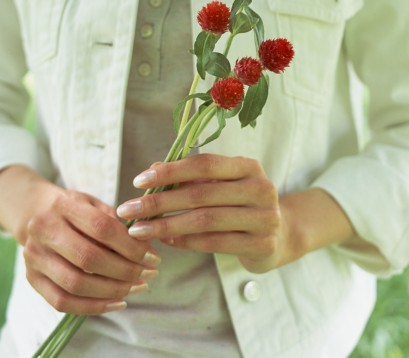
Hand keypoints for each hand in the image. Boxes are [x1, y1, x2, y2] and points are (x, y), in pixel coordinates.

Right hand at [21, 185, 160, 314]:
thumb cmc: (75, 210)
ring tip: (137, 287)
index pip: (102, 228)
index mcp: (64, 206)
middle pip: (88, 258)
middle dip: (125, 270)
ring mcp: (34, 257)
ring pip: (76, 283)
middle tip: (149, 274)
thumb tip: (148, 248)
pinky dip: (93, 307)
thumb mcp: (95, 204)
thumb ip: (118, 224)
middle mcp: (44, 230)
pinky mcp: (32, 279)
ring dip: (112, 290)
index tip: (153, 257)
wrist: (34, 212)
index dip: (131, 246)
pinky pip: (62, 302)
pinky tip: (117, 302)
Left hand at [116, 155, 294, 272]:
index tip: (139, 181)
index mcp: (249, 167)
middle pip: (201, 194)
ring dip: (167, 225)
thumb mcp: (222, 186)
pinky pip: (215, 243)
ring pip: (205, 220)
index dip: (171, 171)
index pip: (205, 164)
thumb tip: (152, 169)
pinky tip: (167, 241)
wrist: (280, 236)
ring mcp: (265, 218)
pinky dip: (186, 242)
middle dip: (159, 202)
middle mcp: (260, 189)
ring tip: (140, 230)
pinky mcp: (262, 244)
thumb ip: (191, 178)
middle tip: (128, 210)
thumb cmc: (241, 206)